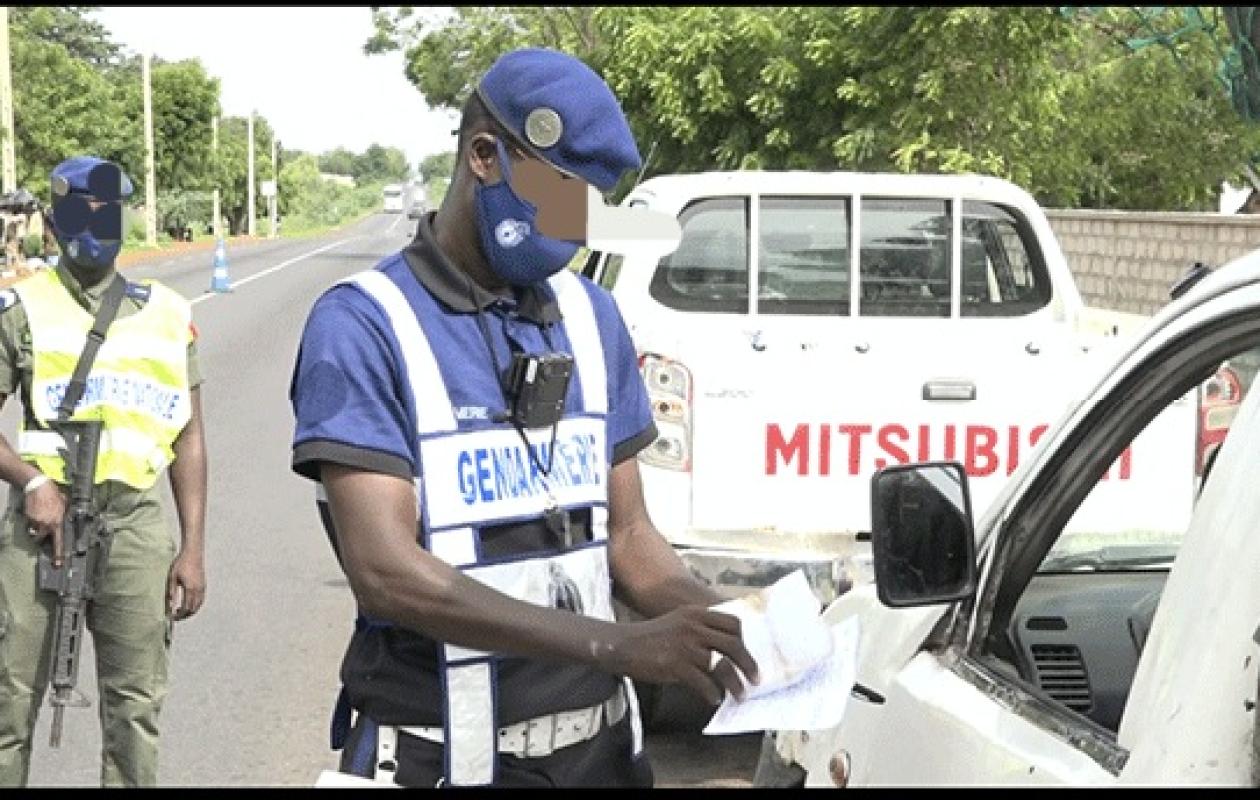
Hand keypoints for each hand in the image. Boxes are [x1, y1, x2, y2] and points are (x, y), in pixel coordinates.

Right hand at [24, 480, 65, 566]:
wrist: (38, 486)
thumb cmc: (54, 494)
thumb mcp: (64, 504)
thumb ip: (64, 515)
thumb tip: (64, 521)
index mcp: (57, 523)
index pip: (58, 542)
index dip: (58, 554)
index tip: (57, 564)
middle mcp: (46, 525)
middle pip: (40, 539)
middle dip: (40, 536)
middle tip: (42, 527)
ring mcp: (35, 522)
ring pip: (34, 531)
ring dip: (35, 527)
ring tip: (39, 515)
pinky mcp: (27, 518)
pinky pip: (29, 523)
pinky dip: (31, 520)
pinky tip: (35, 510)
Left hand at [166, 551, 205, 620]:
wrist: (193, 552)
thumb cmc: (181, 563)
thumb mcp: (173, 577)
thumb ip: (172, 592)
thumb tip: (171, 605)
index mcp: (190, 589)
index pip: (186, 608)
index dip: (179, 615)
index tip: (171, 617)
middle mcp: (198, 590)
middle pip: (193, 609)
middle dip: (184, 615)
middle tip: (175, 617)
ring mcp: (202, 587)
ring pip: (198, 605)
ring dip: (190, 611)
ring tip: (181, 612)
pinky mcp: (203, 585)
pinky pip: (201, 600)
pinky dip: (195, 605)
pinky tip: (188, 604)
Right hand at [605, 605, 759, 705]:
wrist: (623, 644)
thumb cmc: (652, 636)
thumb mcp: (679, 622)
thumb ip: (700, 628)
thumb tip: (726, 647)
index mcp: (696, 613)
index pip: (733, 623)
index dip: (746, 640)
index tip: (750, 654)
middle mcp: (694, 627)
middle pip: (733, 644)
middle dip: (748, 664)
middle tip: (755, 678)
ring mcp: (685, 645)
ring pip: (722, 665)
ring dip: (734, 683)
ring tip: (740, 695)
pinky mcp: (676, 665)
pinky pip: (703, 682)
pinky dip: (712, 693)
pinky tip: (714, 699)